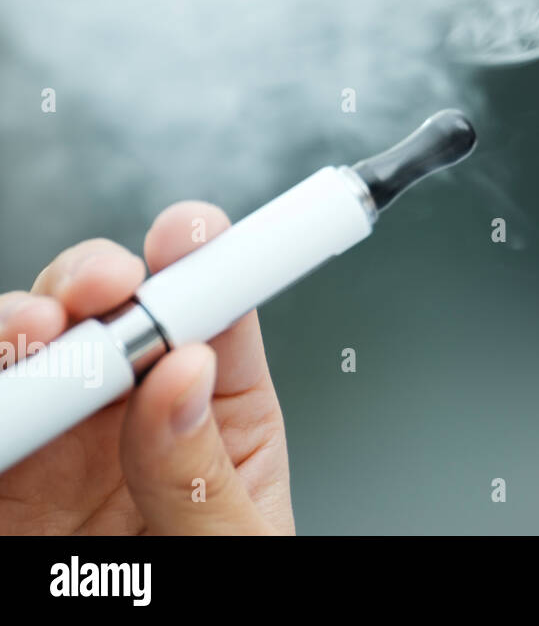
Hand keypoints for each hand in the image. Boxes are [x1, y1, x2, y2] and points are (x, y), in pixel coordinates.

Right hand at [0, 202, 293, 533]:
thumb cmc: (217, 597)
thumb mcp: (232, 550)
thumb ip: (202, 473)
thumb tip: (184, 375)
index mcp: (220, 420)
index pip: (217, 319)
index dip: (205, 261)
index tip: (192, 233)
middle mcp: (134, 422)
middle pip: (112, 315)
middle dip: (97, 280)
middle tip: (102, 291)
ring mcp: (57, 450)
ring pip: (30, 356)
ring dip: (20, 327)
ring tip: (30, 337)